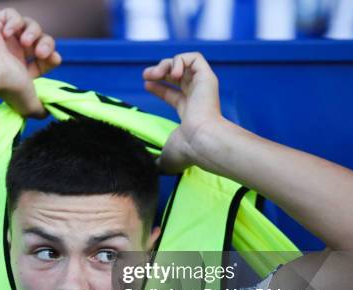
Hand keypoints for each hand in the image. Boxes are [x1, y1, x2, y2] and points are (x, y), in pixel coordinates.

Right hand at [0, 8, 61, 116]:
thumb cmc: (7, 86)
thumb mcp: (30, 104)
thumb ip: (40, 110)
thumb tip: (46, 113)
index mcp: (20, 69)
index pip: (43, 59)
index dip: (52, 57)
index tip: (55, 59)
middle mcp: (12, 53)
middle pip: (41, 40)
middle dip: (46, 44)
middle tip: (41, 52)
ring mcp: (4, 38)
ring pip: (30, 25)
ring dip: (33, 32)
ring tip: (25, 41)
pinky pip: (12, 14)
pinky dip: (14, 22)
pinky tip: (7, 34)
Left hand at [143, 52, 222, 173]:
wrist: (200, 141)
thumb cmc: (185, 151)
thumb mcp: (165, 157)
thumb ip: (156, 160)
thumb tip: (148, 169)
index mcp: (190, 112)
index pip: (173, 94)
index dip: (158, 86)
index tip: (145, 83)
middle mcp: (197, 98)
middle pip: (177, 75)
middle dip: (159, 71)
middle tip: (146, 76)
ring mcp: (203, 86)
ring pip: (184, 63)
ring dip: (166, 64)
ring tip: (158, 74)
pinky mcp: (207, 77)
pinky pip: (195, 57)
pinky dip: (179, 60)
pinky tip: (172, 73)